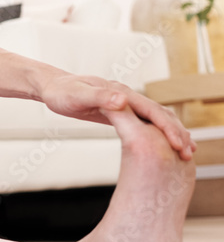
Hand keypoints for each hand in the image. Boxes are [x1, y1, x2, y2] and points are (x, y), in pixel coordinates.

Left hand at [39, 74, 195, 159]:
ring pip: (154, 118)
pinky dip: (156, 132)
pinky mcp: (118, 110)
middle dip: (176, 133)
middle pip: (159, 114)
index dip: (168, 128)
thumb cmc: (62, 92)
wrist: (51, 87)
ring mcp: (123, 102)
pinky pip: (143, 121)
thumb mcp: (77, 96)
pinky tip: (160, 145)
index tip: (179, 145)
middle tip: (189, 154)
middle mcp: (126, 96)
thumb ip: (99, 97)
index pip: (152, 111)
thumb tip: (123, 100)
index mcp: (120, 92)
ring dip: (170, 133)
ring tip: (183, 151)